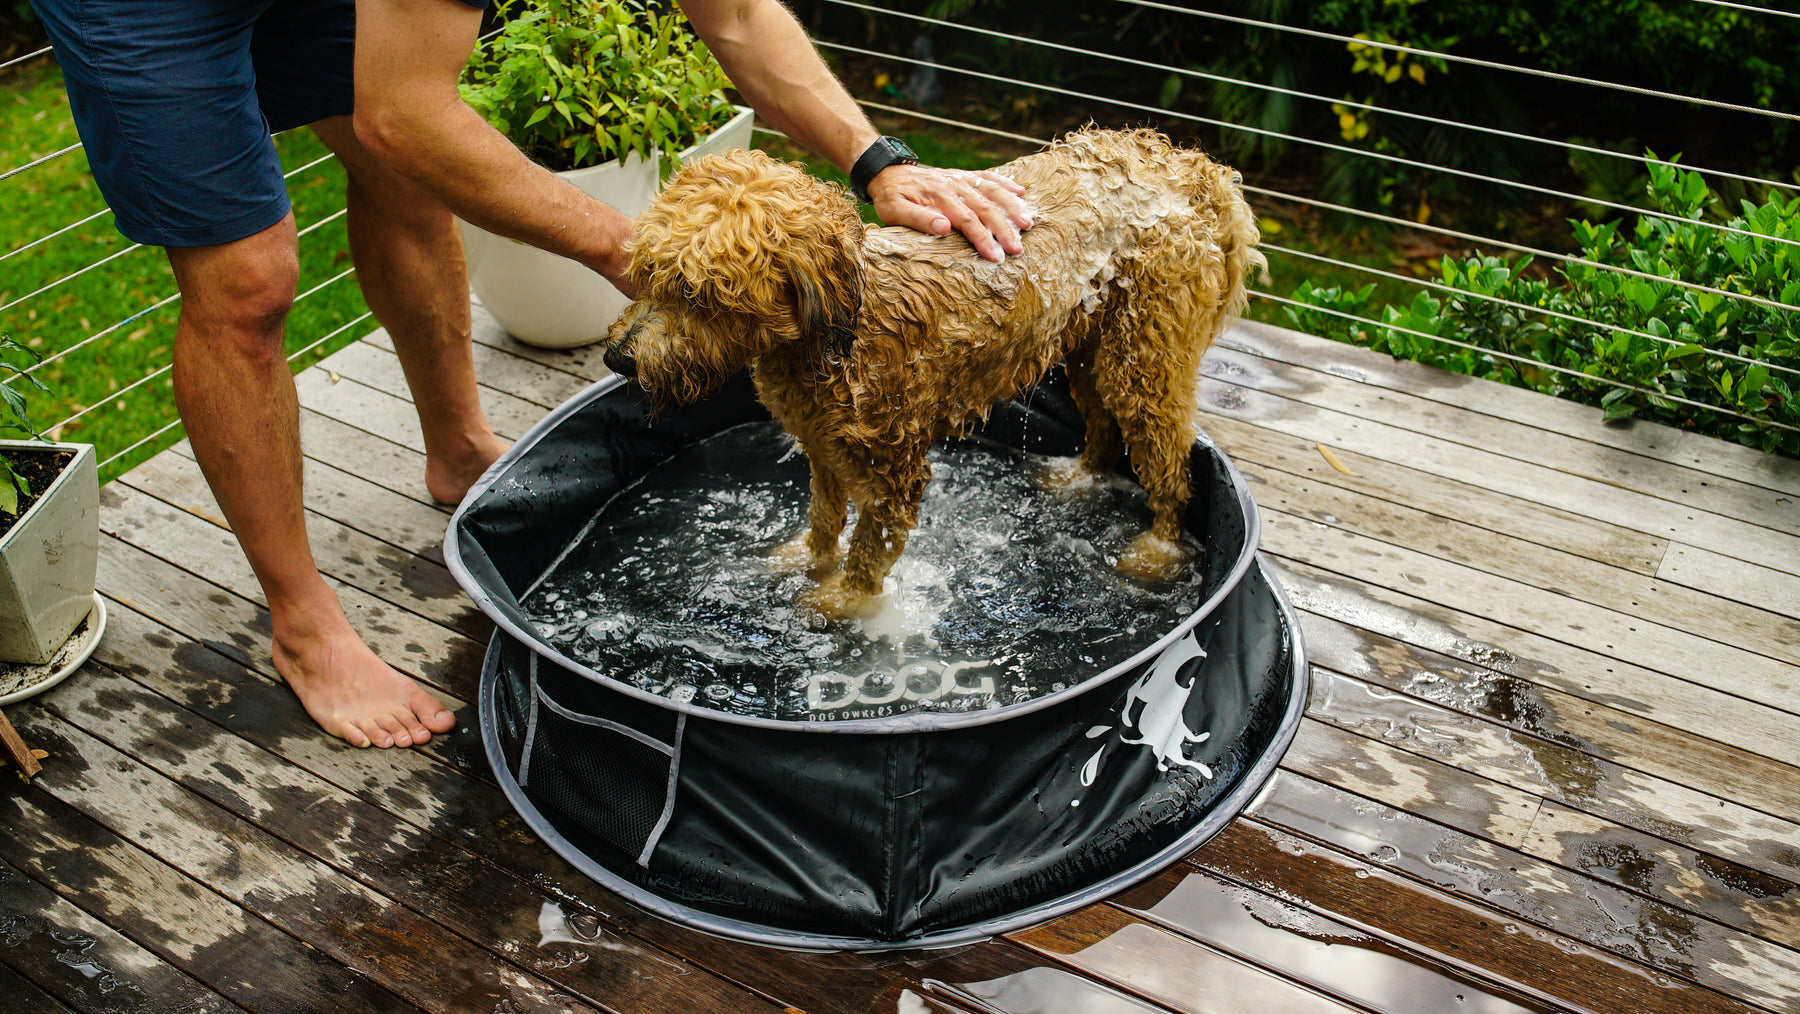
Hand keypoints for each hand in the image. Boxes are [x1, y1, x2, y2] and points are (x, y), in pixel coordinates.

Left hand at [867, 165, 1032, 261]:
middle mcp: (954, 185)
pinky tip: (1021, 192)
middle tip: (1017, 249)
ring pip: (991, 191)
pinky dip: (1005, 183)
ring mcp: (960, 179)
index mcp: (940, 197)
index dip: (983, 238)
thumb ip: (918, 219)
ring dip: (1011, 206)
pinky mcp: (962, 176)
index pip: (967, 220)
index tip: (995, 256)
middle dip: (1003, 229)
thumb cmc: (891, 197)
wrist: (888, 172)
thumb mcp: (895, 210)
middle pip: (985, 207)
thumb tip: (944, 227)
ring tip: (1027, 223)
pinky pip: (987, 177)